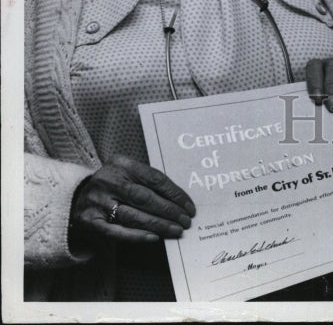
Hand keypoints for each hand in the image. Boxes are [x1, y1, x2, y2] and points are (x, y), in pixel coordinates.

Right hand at [69, 155, 195, 246]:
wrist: (74, 198)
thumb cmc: (112, 186)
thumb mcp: (126, 173)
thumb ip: (147, 182)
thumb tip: (179, 201)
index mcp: (121, 164)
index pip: (154, 178)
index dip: (174, 193)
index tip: (189, 206)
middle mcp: (108, 180)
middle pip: (145, 197)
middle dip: (169, 211)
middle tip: (186, 221)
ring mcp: (97, 201)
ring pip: (134, 216)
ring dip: (158, 225)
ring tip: (176, 231)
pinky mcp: (90, 221)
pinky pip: (118, 231)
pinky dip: (138, 235)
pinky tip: (154, 238)